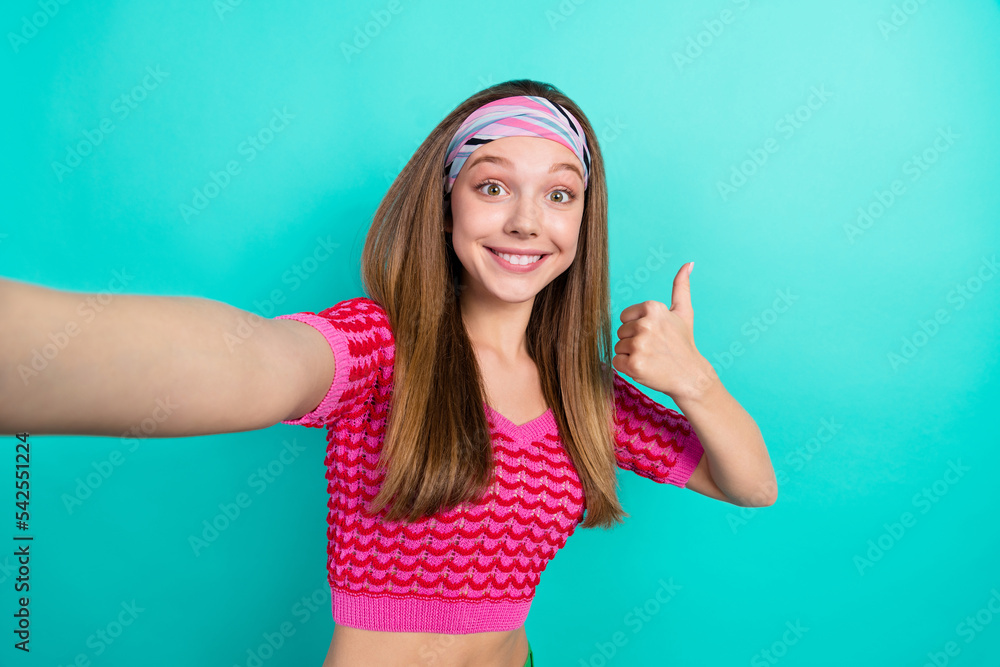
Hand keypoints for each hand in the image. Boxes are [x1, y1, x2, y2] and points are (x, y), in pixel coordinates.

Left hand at [612, 262, 716, 401]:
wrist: (690, 375)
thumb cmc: (684, 343)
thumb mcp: (683, 312)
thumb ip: (681, 287)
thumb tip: (688, 263)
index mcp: (653, 308)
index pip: (624, 317)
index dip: (637, 328)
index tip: (654, 335)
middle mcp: (645, 324)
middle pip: (620, 332)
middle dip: (633, 342)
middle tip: (654, 349)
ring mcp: (639, 345)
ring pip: (618, 347)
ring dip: (630, 355)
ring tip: (651, 358)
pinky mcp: (634, 364)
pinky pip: (616, 362)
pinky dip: (627, 368)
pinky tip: (646, 368)